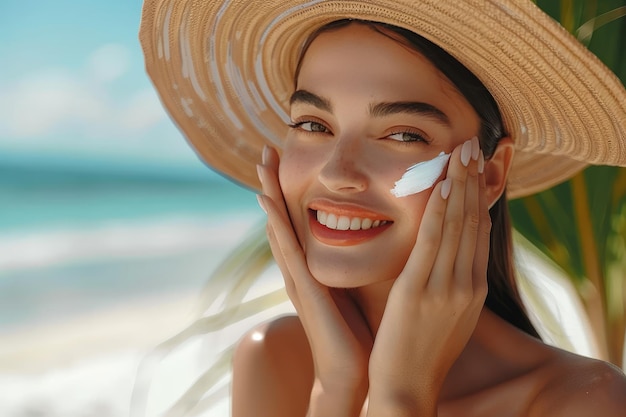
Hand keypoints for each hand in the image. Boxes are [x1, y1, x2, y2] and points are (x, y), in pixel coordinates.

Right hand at [257, 146, 371, 415]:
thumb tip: (377, 234)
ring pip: (280, 226)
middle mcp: (300, 266)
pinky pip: (287, 250)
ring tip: (262, 163)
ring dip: (269, 193)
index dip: (293, 190)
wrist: (352, 370)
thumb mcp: (357, 284)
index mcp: (314, 264)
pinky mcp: (304, 288)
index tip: (291, 158)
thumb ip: (358, 260)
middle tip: (267, 149)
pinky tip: (267, 202)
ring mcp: (298, 276)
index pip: (301, 219)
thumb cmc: (357, 329)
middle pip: (284, 216)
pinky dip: (275, 224)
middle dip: (274, 183)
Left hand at [368, 138, 489, 414]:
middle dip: (475, 180)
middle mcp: (466, 284)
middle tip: (474, 143)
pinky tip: (442, 184)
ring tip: (462, 150)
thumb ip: (448, 282)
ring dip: (460, 184)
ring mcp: (446, 287)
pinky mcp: (419, 291)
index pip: (478, 232)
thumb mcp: (445, 314)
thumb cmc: (421, 352)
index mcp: (471, 289)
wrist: (407, 389)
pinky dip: (439, 210)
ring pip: (457, 225)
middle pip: (473, 221)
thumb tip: (446, 257)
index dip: (480, 196)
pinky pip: (431, 242)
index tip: (479, 166)